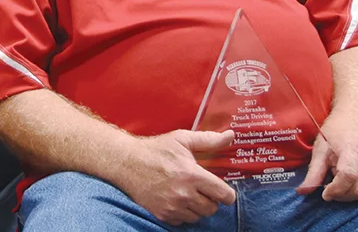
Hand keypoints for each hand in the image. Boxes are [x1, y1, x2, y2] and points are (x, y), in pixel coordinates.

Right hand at [113, 130, 236, 225]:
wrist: (127, 163)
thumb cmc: (156, 149)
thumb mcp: (182, 139)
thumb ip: (208, 140)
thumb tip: (230, 136)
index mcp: (192, 175)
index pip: (224, 195)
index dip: (225, 192)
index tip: (220, 188)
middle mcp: (185, 194)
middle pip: (212, 208)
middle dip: (209, 199)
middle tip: (199, 188)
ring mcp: (173, 206)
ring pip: (199, 216)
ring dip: (196, 207)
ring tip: (187, 193)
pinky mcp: (163, 214)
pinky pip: (183, 220)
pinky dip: (183, 213)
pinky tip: (175, 199)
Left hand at [297, 115, 357, 201]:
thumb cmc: (338, 130)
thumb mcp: (320, 147)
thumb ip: (314, 172)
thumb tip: (303, 191)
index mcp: (352, 150)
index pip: (348, 175)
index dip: (336, 189)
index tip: (325, 193)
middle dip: (342, 195)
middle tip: (329, 188)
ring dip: (349, 192)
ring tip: (339, 176)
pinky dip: (357, 187)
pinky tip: (349, 176)